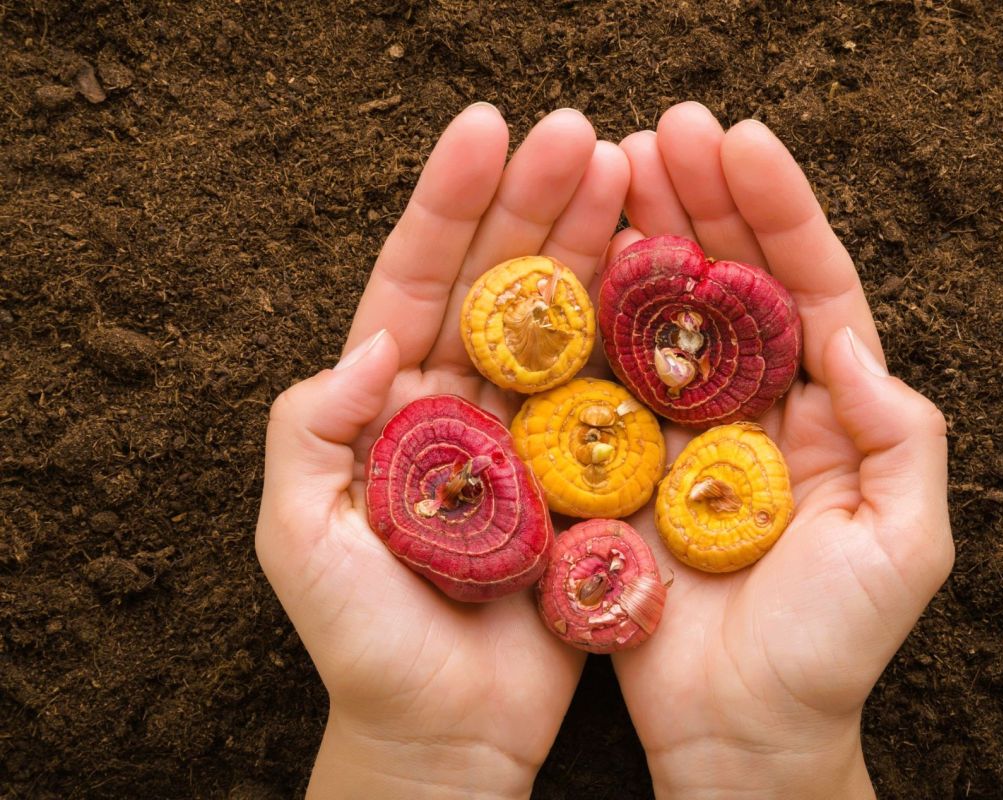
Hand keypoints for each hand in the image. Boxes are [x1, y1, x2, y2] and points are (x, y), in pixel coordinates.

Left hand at [255, 104, 629, 797]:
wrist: (448, 731)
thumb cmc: (365, 644)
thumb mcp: (300, 538)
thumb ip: (311, 432)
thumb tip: (373, 340)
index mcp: (390, 403)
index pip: (416, 281)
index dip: (448, 204)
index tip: (489, 132)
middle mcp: (461, 404)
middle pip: (500, 283)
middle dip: (538, 204)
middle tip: (584, 135)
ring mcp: (529, 436)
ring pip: (565, 324)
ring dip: (596, 247)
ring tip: (633, 176)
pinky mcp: (585, 477)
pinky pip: (615, 393)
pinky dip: (640, 334)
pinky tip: (669, 276)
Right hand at [606, 103, 953, 797]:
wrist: (740, 732)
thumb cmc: (833, 650)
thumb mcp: (906, 546)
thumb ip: (903, 438)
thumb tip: (852, 338)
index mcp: (830, 411)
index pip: (810, 288)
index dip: (780, 213)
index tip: (742, 144)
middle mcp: (755, 405)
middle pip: (732, 283)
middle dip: (704, 202)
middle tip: (663, 130)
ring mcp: (683, 431)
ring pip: (662, 317)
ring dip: (641, 239)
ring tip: (612, 165)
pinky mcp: (621, 465)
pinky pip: (603, 380)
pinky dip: (588, 320)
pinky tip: (567, 261)